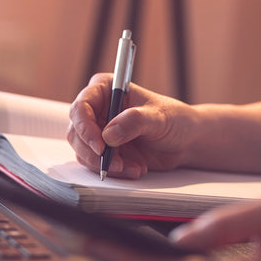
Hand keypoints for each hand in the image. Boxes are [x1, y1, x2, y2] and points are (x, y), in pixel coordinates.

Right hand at [67, 73, 197, 178]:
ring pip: (83, 151)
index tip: (101, 146)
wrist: (184, 141)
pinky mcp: (104, 150)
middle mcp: (97, 109)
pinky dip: (114, 171)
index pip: (81, 107)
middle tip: (116, 163)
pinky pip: (96, 164)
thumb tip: (109, 134)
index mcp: (105, 89)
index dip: (85, 128)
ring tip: (131, 166)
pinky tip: (135, 168)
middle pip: (76, 132)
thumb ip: (134, 122)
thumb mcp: (158, 118)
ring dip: (105, 164)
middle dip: (94, 152)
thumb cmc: (174, 120)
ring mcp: (99, 131)